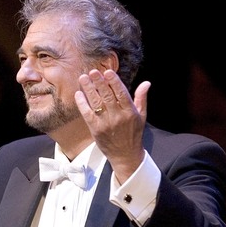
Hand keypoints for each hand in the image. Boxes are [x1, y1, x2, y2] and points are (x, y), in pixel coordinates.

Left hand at [74, 69, 150, 183]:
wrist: (125, 154)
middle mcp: (118, 116)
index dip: (114, 81)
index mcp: (130, 111)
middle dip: (99, 82)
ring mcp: (106, 123)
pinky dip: (82, 104)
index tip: (107, 72)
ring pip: (96, 103)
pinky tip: (79, 94)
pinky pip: (87, 114)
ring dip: (89, 89)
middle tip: (92, 71)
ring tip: (83, 78)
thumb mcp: (142, 116)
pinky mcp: (96, 129)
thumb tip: (146, 83)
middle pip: (107, 96)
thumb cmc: (134, 133)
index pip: (121, 93)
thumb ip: (141, 98)